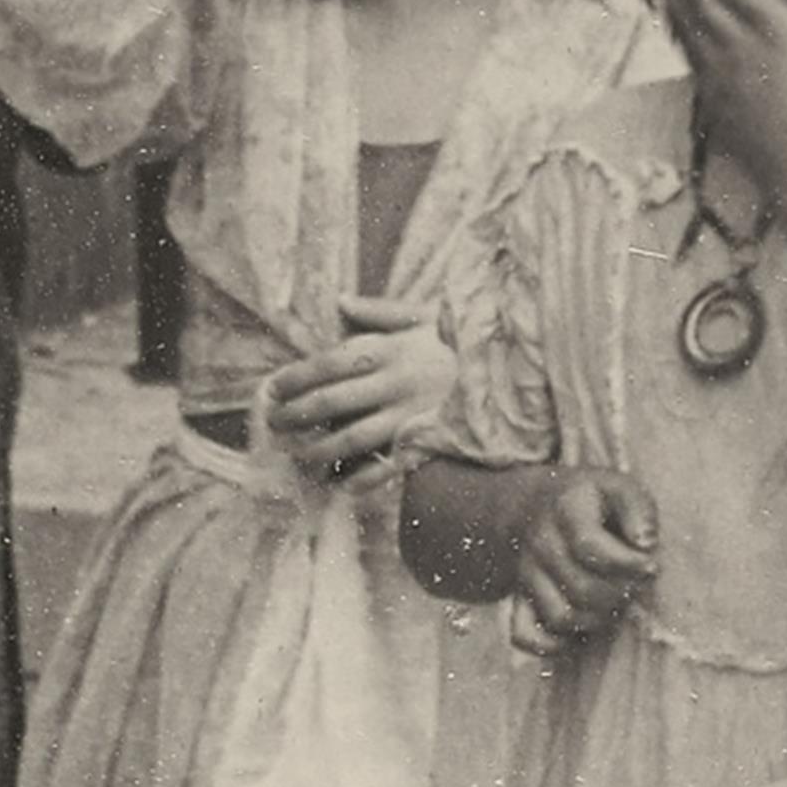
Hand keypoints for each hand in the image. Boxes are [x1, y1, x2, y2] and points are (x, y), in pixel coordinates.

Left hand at [260, 302, 451, 482]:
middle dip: (294, 416)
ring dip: (319, 450)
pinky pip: (389, 465)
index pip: (326, 364)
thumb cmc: (464, 342)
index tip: (273, 389)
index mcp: (386, 350)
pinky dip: (363, 480)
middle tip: (273, 425)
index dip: (293, 379)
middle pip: (329, 402)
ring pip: (352, 438)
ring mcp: (409, 415)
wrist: (513, 369)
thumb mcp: (424, 316)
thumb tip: (340, 300)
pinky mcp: (428, 442)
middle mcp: (392, 383)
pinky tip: (342, 486)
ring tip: (298, 456)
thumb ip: (380, 310)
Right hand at [514, 468, 659, 645]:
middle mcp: (539, 541)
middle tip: (636, 586)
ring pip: (560, 616)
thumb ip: (639, 510)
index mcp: (565, 508)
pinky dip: (554, 644)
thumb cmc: (594, 503)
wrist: (537, 507)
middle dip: (620, 594)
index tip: (652, 566)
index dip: (627, 565)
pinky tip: (581, 630)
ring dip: (597, 619)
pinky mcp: (518, 600)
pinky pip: (525, 636)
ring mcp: (525, 573)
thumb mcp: (619, 488)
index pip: (589, 546)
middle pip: (581, 588)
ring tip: (614, 602)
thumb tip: (646, 544)